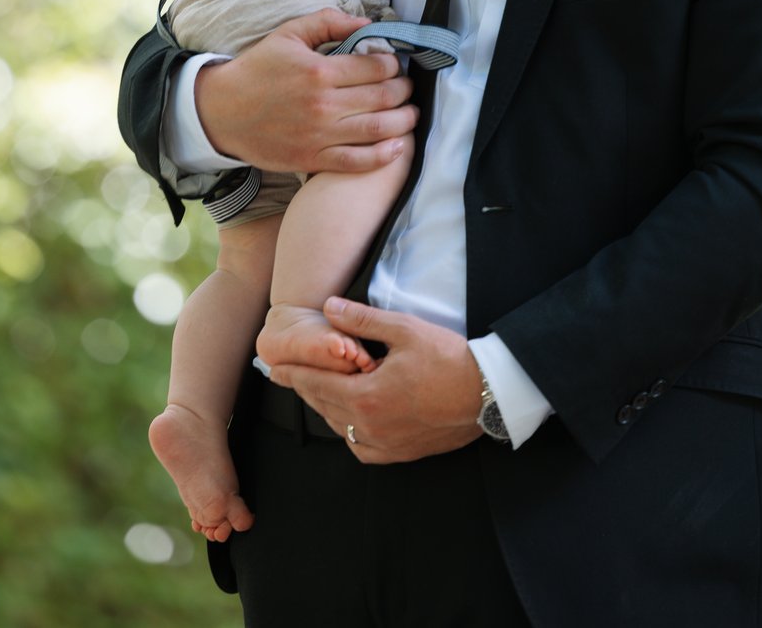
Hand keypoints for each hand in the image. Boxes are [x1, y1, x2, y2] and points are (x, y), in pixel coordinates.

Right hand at [196, 10, 417, 173]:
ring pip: (378, 130)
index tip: (396, 64)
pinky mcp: (313, 159)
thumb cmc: (258, 69)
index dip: (394, 64)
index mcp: (319, 71)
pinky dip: (383, 156)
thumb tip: (368, 23)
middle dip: (404, 91)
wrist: (222, 112)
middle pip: (383, 97)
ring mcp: (320, 135)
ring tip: (411, 114)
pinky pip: (357, 161)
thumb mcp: (289, 34)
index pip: (375, 67)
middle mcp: (324, 104)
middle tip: (408, 87)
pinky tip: (398, 146)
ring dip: (404, 121)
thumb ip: (329, 22)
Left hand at [267, 298, 483, 463]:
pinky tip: (350, 419)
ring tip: (317, 391)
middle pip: (324, 406)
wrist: (487, 395)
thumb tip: (329, 307)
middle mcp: (370, 427)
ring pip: (341, 428)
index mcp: (366, 397)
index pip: (316, 384)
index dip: (293, 374)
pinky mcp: (401, 453)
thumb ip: (361, 321)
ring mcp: (385, 444)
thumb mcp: (404, 330)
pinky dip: (349, 431)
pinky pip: (361, 447)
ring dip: (325, 408)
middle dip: (305, 389)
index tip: (274, 368)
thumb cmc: (448, 359)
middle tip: (287, 377)